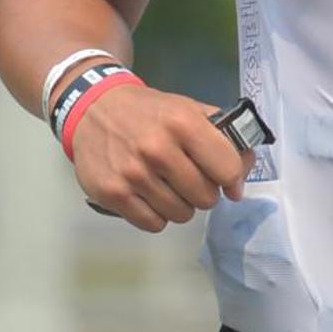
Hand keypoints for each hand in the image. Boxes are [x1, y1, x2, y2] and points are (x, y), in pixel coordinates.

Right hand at [69, 81, 252, 230]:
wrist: (92, 107)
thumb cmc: (148, 112)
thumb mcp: (187, 109)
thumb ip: (223, 138)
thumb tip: (240, 179)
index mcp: (183, 123)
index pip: (228, 169)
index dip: (230, 177)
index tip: (224, 178)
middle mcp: (158, 149)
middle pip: (206, 198)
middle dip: (203, 192)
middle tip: (189, 179)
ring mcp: (133, 174)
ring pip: (181, 215)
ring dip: (180, 205)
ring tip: (167, 185)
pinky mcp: (113, 194)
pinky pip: (154, 224)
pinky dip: (156, 214)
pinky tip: (149, 195)